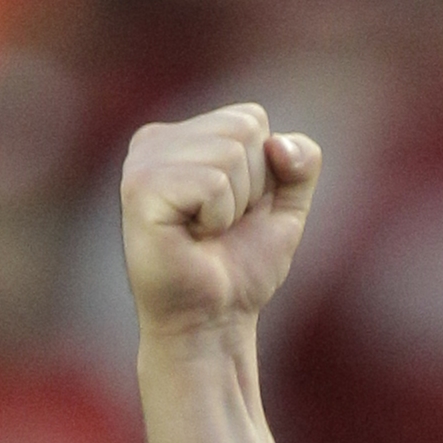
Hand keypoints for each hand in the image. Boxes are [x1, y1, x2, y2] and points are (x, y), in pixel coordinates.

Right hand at [121, 102, 321, 340]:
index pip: (251, 118)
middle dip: (251, 188)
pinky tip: (192, 239)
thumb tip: (277, 143)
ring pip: (231, 154)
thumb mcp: (286, 206)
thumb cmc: (240, 269)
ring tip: (205, 234)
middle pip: (243, 129)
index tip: (234, 212)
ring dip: (234, 207)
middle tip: (220, 228)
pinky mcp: (140, 189)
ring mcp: (142, 162)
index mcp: (181, 136)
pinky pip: (213, 183)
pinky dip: (218, 218)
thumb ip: (301, 161)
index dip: (263, 174)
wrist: (214, 324)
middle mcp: (154, 140)